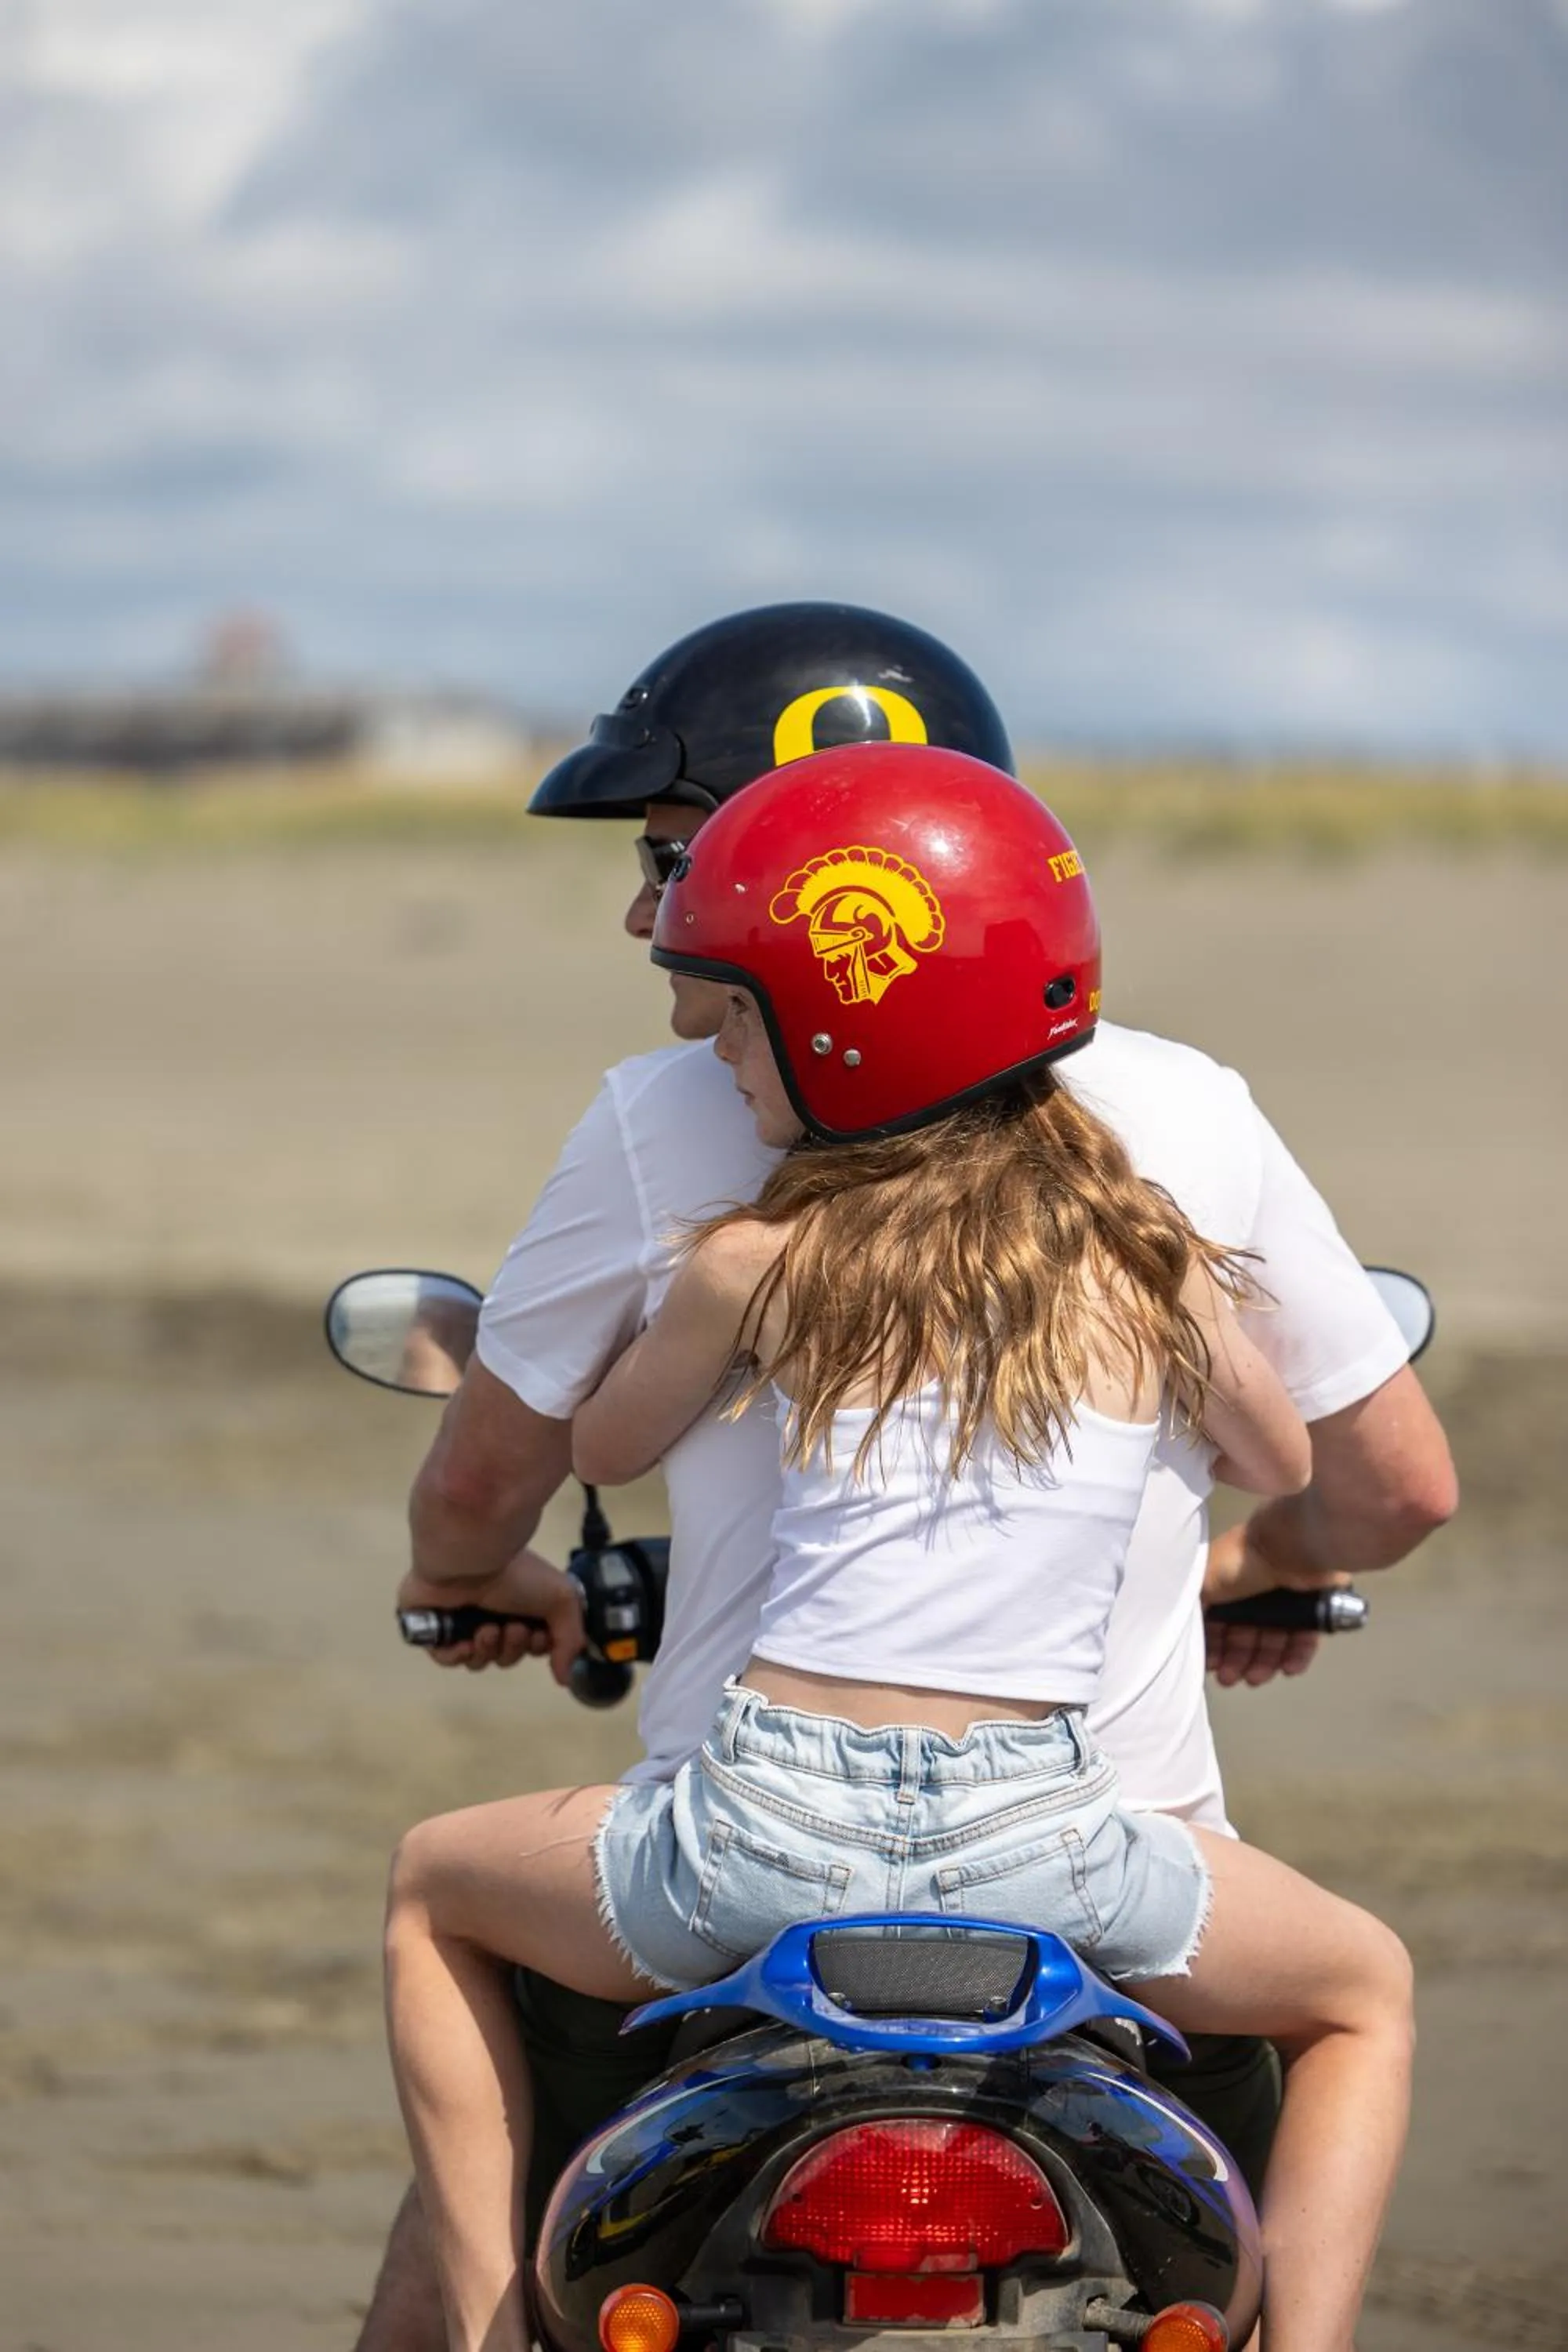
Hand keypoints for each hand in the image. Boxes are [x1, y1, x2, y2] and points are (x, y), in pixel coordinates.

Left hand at [396, 1548, 585, 1681]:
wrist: (470, 1558)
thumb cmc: (517, 1574)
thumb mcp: (562, 1599)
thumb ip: (570, 1640)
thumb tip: (566, 1678)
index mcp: (520, 1604)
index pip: (532, 1644)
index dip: (537, 1648)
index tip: (539, 1636)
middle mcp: (493, 1613)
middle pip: (507, 1656)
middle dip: (513, 1648)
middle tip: (512, 1627)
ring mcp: (461, 1622)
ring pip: (478, 1660)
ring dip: (487, 1650)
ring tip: (486, 1630)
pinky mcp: (434, 1628)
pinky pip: (446, 1658)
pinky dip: (458, 1656)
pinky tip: (464, 1643)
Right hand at [1201, 1520, 1341, 1687]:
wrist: (1288, 1548)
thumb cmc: (1241, 1561)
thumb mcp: (1203, 1581)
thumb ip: (1192, 1604)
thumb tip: (1181, 1625)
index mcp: (1226, 1585)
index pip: (1218, 1623)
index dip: (1213, 1646)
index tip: (1211, 1666)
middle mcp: (1253, 1593)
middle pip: (1245, 1635)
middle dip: (1236, 1660)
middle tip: (1231, 1679)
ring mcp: (1283, 1601)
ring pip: (1273, 1640)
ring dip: (1263, 1663)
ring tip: (1257, 1678)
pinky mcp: (1311, 1608)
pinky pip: (1303, 1638)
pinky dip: (1296, 1655)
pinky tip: (1288, 1669)